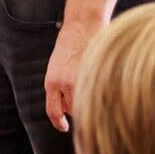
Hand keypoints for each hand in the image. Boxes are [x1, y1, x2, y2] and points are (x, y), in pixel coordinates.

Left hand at [45, 16, 98, 132]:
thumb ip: (60, 86)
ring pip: (86, 103)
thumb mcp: (57, 67)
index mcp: (51, 82)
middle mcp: (63, 84)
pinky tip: (103, 85)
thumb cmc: (70, 45)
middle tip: (84, 99)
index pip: (53, 111)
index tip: (64, 127)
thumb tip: (69, 107)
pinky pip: (98, 94)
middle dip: (77, 109)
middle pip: (72, 110)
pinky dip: (101, 94)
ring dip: (89, 100)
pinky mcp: (95, 75)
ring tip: (92, 87)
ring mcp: (81, 80)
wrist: (82, 25)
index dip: (59, 122)